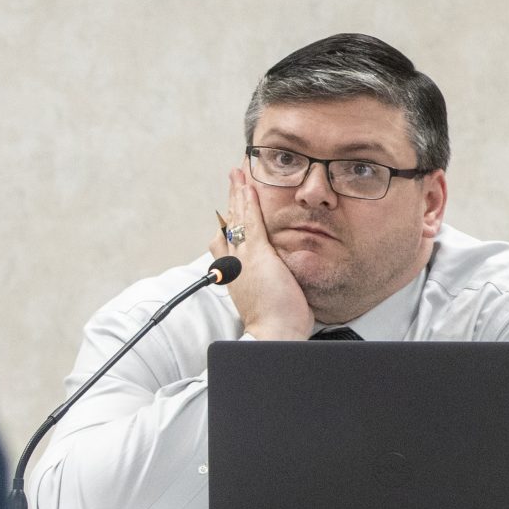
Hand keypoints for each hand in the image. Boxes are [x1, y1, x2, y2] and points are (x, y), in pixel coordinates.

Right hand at [211, 166, 310, 339]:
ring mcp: (243, 258)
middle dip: (232, 200)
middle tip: (233, 180)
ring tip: (238, 175)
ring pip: (237, 219)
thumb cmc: (275, 324)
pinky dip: (249, 204)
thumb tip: (279, 279)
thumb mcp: (268, 301)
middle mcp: (234, 264)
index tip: (231, 207)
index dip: (230, 221)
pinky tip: (249, 188)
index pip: (229, 241)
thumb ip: (270, 285)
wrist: (272, 334)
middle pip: (229, 224)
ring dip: (238, 194)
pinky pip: (251, 223)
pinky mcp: (257, 255)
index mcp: (236, 275)